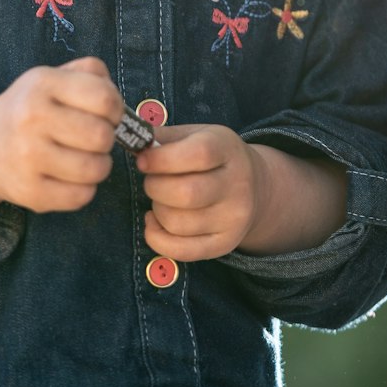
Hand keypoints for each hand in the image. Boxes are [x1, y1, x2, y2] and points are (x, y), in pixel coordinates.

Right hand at [0, 57, 122, 213]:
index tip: (106, 115)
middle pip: (102, 136)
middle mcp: (31, 118)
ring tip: (84, 158)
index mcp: (42, 83)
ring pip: (96, 169)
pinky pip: (81, 196)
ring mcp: (27, 157)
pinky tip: (70, 177)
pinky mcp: (28, 191)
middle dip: (107, 139)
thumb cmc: (30, 110)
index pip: (104, 98)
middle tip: (92, 139)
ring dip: (99, 165)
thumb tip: (117, 102)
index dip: (115, 109)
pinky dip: (84, 189)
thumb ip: (91, 73)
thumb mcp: (53, 78)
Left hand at [136, 125, 260, 261]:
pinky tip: (155, 222)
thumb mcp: (195, 135)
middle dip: (155, 187)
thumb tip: (132, 141)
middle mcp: (237, 185)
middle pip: (186, 194)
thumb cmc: (213, 157)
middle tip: (152, 180)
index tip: (143, 161)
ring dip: (157, 211)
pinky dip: (156, 238)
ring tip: (161, 199)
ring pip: (177, 223)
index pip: (198, 154)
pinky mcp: (224, 244)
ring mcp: (233, 218)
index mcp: (228, 149)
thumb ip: (163, 138)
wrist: (255, 187)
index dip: (162, 159)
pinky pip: (180, 250)